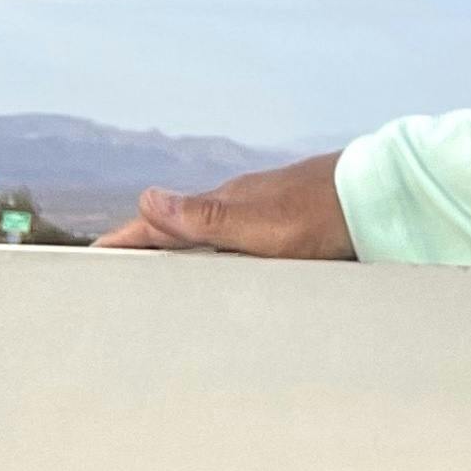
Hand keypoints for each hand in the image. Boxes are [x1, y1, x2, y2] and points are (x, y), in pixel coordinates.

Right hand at [95, 149, 356, 256]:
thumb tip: (146, 199)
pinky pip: (235, 245)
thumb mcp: (257, 224)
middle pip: (177, 230)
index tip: (92, 255)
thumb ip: (203, 218)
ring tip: (157, 274)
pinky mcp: (283, 228)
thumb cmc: (318, 213)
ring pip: (207, 238)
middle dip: (144, 248)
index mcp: (220, 208)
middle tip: (114, 265)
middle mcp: (235, 209)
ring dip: (179, 253)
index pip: (158, 226)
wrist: (377, 196)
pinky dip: (214, 257)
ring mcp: (259, 216)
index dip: (124, 241)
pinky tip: (224, 269)